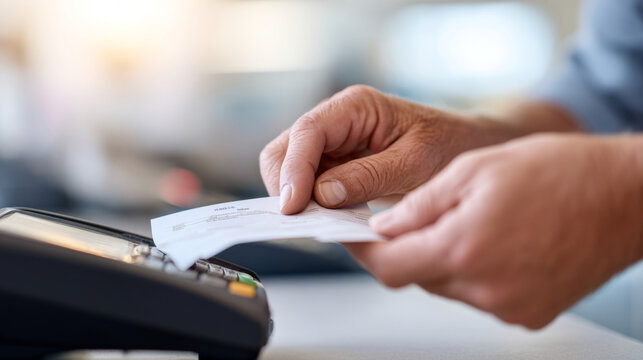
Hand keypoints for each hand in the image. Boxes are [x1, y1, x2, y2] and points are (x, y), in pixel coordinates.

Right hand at [260, 85, 519, 213]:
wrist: (466, 150)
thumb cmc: (449, 147)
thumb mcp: (415, 163)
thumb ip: (369, 177)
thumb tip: (321, 194)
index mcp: (356, 107)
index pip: (308, 132)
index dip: (294, 170)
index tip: (293, 206)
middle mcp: (337, 120)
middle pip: (286, 148)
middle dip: (286, 184)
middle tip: (300, 220)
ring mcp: (333, 143)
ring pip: (289, 167)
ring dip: (295, 196)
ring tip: (314, 222)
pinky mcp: (334, 165)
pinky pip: (306, 183)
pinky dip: (307, 202)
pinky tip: (323, 218)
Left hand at [345, 134, 642, 328]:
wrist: (625, 196)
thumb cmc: (560, 171)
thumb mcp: (475, 169)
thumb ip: (420, 204)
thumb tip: (383, 226)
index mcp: (464, 247)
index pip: (389, 265)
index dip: (364, 250)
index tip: (351, 236)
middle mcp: (485, 287)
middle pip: (417, 277)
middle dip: (405, 249)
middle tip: (406, 220)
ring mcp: (509, 306)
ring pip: (447, 287)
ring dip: (440, 259)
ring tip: (464, 223)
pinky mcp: (528, 314)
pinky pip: (479, 297)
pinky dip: (471, 272)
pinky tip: (492, 243)